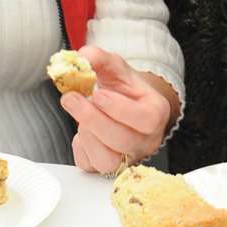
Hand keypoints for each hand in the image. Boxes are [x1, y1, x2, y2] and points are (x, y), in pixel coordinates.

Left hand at [60, 46, 171, 173]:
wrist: (123, 104)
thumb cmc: (123, 87)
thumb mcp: (115, 67)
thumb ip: (99, 58)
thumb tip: (82, 57)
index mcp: (156, 113)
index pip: (145, 119)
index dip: (119, 109)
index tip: (98, 94)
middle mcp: (146, 140)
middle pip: (123, 141)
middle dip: (93, 119)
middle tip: (71, 98)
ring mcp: (128, 157)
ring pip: (108, 161)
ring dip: (87, 137)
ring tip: (79, 116)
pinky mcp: (108, 168)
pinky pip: (90, 166)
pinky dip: (80, 149)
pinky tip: (82, 132)